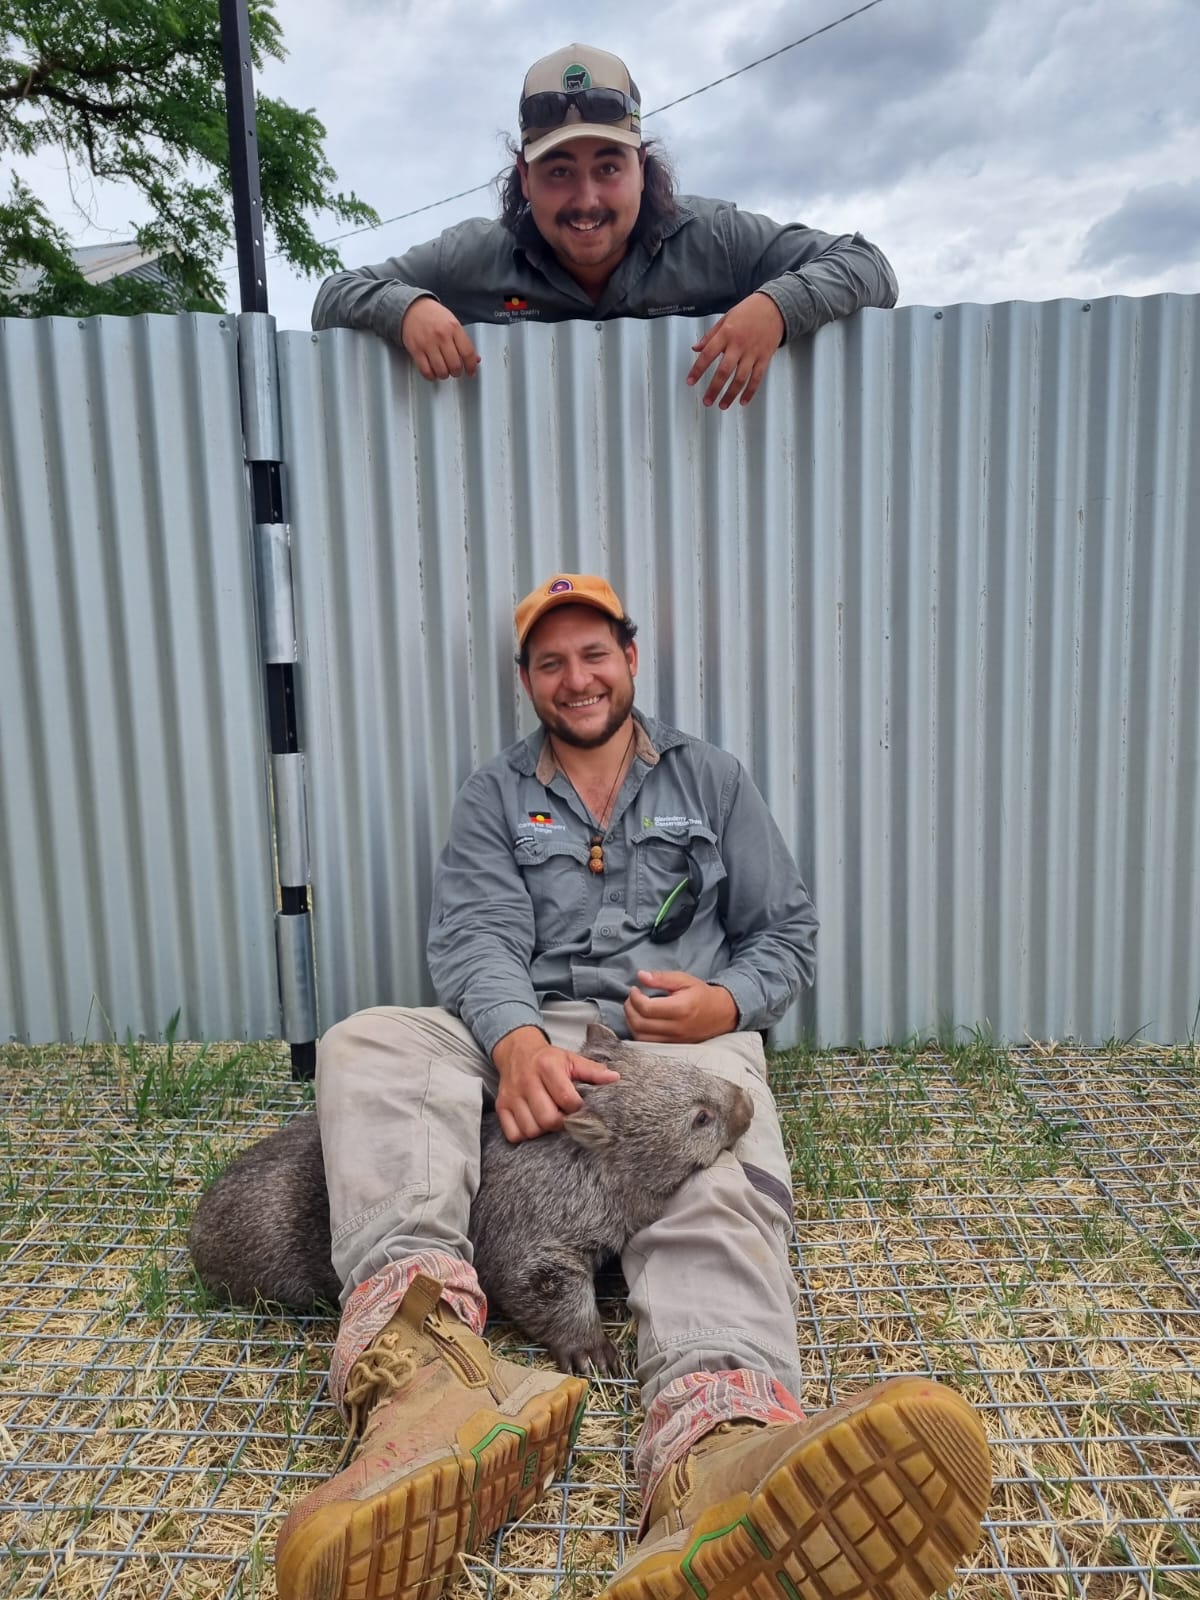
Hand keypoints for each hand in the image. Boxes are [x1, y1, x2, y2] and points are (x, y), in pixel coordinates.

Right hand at [400, 297, 480, 380]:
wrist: (412, 307)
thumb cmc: (434, 316)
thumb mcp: (453, 323)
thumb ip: (464, 341)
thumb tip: (475, 359)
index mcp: (454, 327)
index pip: (468, 353)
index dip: (471, 366)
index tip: (471, 371)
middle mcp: (441, 335)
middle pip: (455, 365)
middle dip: (457, 372)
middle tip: (455, 370)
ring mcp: (428, 343)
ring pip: (441, 370)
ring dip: (445, 375)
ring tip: (444, 371)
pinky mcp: (416, 350)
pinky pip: (426, 371)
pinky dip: (431, 376)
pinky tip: (433, 372)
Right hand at [492, 1025, 619, 1142]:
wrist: (516, 1051)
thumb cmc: (548, 1059)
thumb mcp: (571, 1059)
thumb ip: (593, 1070)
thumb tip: (615, 1078)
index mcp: (547, 1067)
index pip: (566, 1099)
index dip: (578, 1110)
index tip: (580, 1109)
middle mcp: (527, 1081)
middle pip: (548, 1119)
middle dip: (561, 1124)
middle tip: (565, 1117)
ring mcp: (512, 1096)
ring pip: (531, 1129)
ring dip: (544, 1130)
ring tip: (549, 1119)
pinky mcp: (502, 1106)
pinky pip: (513, 1134)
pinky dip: (524, 1135)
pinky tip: (534, 1123)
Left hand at [624, 971, 737, 1042]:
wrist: (722, 1014)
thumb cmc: (701, 995)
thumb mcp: (684, 980)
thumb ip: (662, 978)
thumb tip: (641, 975)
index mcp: (680, 1008)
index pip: (646, 1008)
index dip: (634, 998)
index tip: (635, 989)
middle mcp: (676, 1027)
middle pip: (640, 1024)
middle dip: (629, 1009)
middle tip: (631, 998)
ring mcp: (674, 1040)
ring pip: (641, 1037)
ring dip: (631, 1022)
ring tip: (634, 1009)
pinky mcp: (672, 1046)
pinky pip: (648, 1044)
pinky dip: (639, 1033)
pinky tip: (640, 1021)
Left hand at [686, 292, 784, 408]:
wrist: (775, 306)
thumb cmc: (749, 311)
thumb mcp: (726, 318)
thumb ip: (710, 335)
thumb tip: (696, 348)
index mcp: (726, 333)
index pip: (707, 354)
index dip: (697, 369)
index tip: (690, 381)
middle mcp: (739, 344)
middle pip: (724, 371)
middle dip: (714, 388)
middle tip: (707, 400)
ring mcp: (753, 352)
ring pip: (740, 378)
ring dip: (730, 394)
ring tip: (722, 405)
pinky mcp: (765, 357)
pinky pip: (757, 378)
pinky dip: (750, 391)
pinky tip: (743, 401)